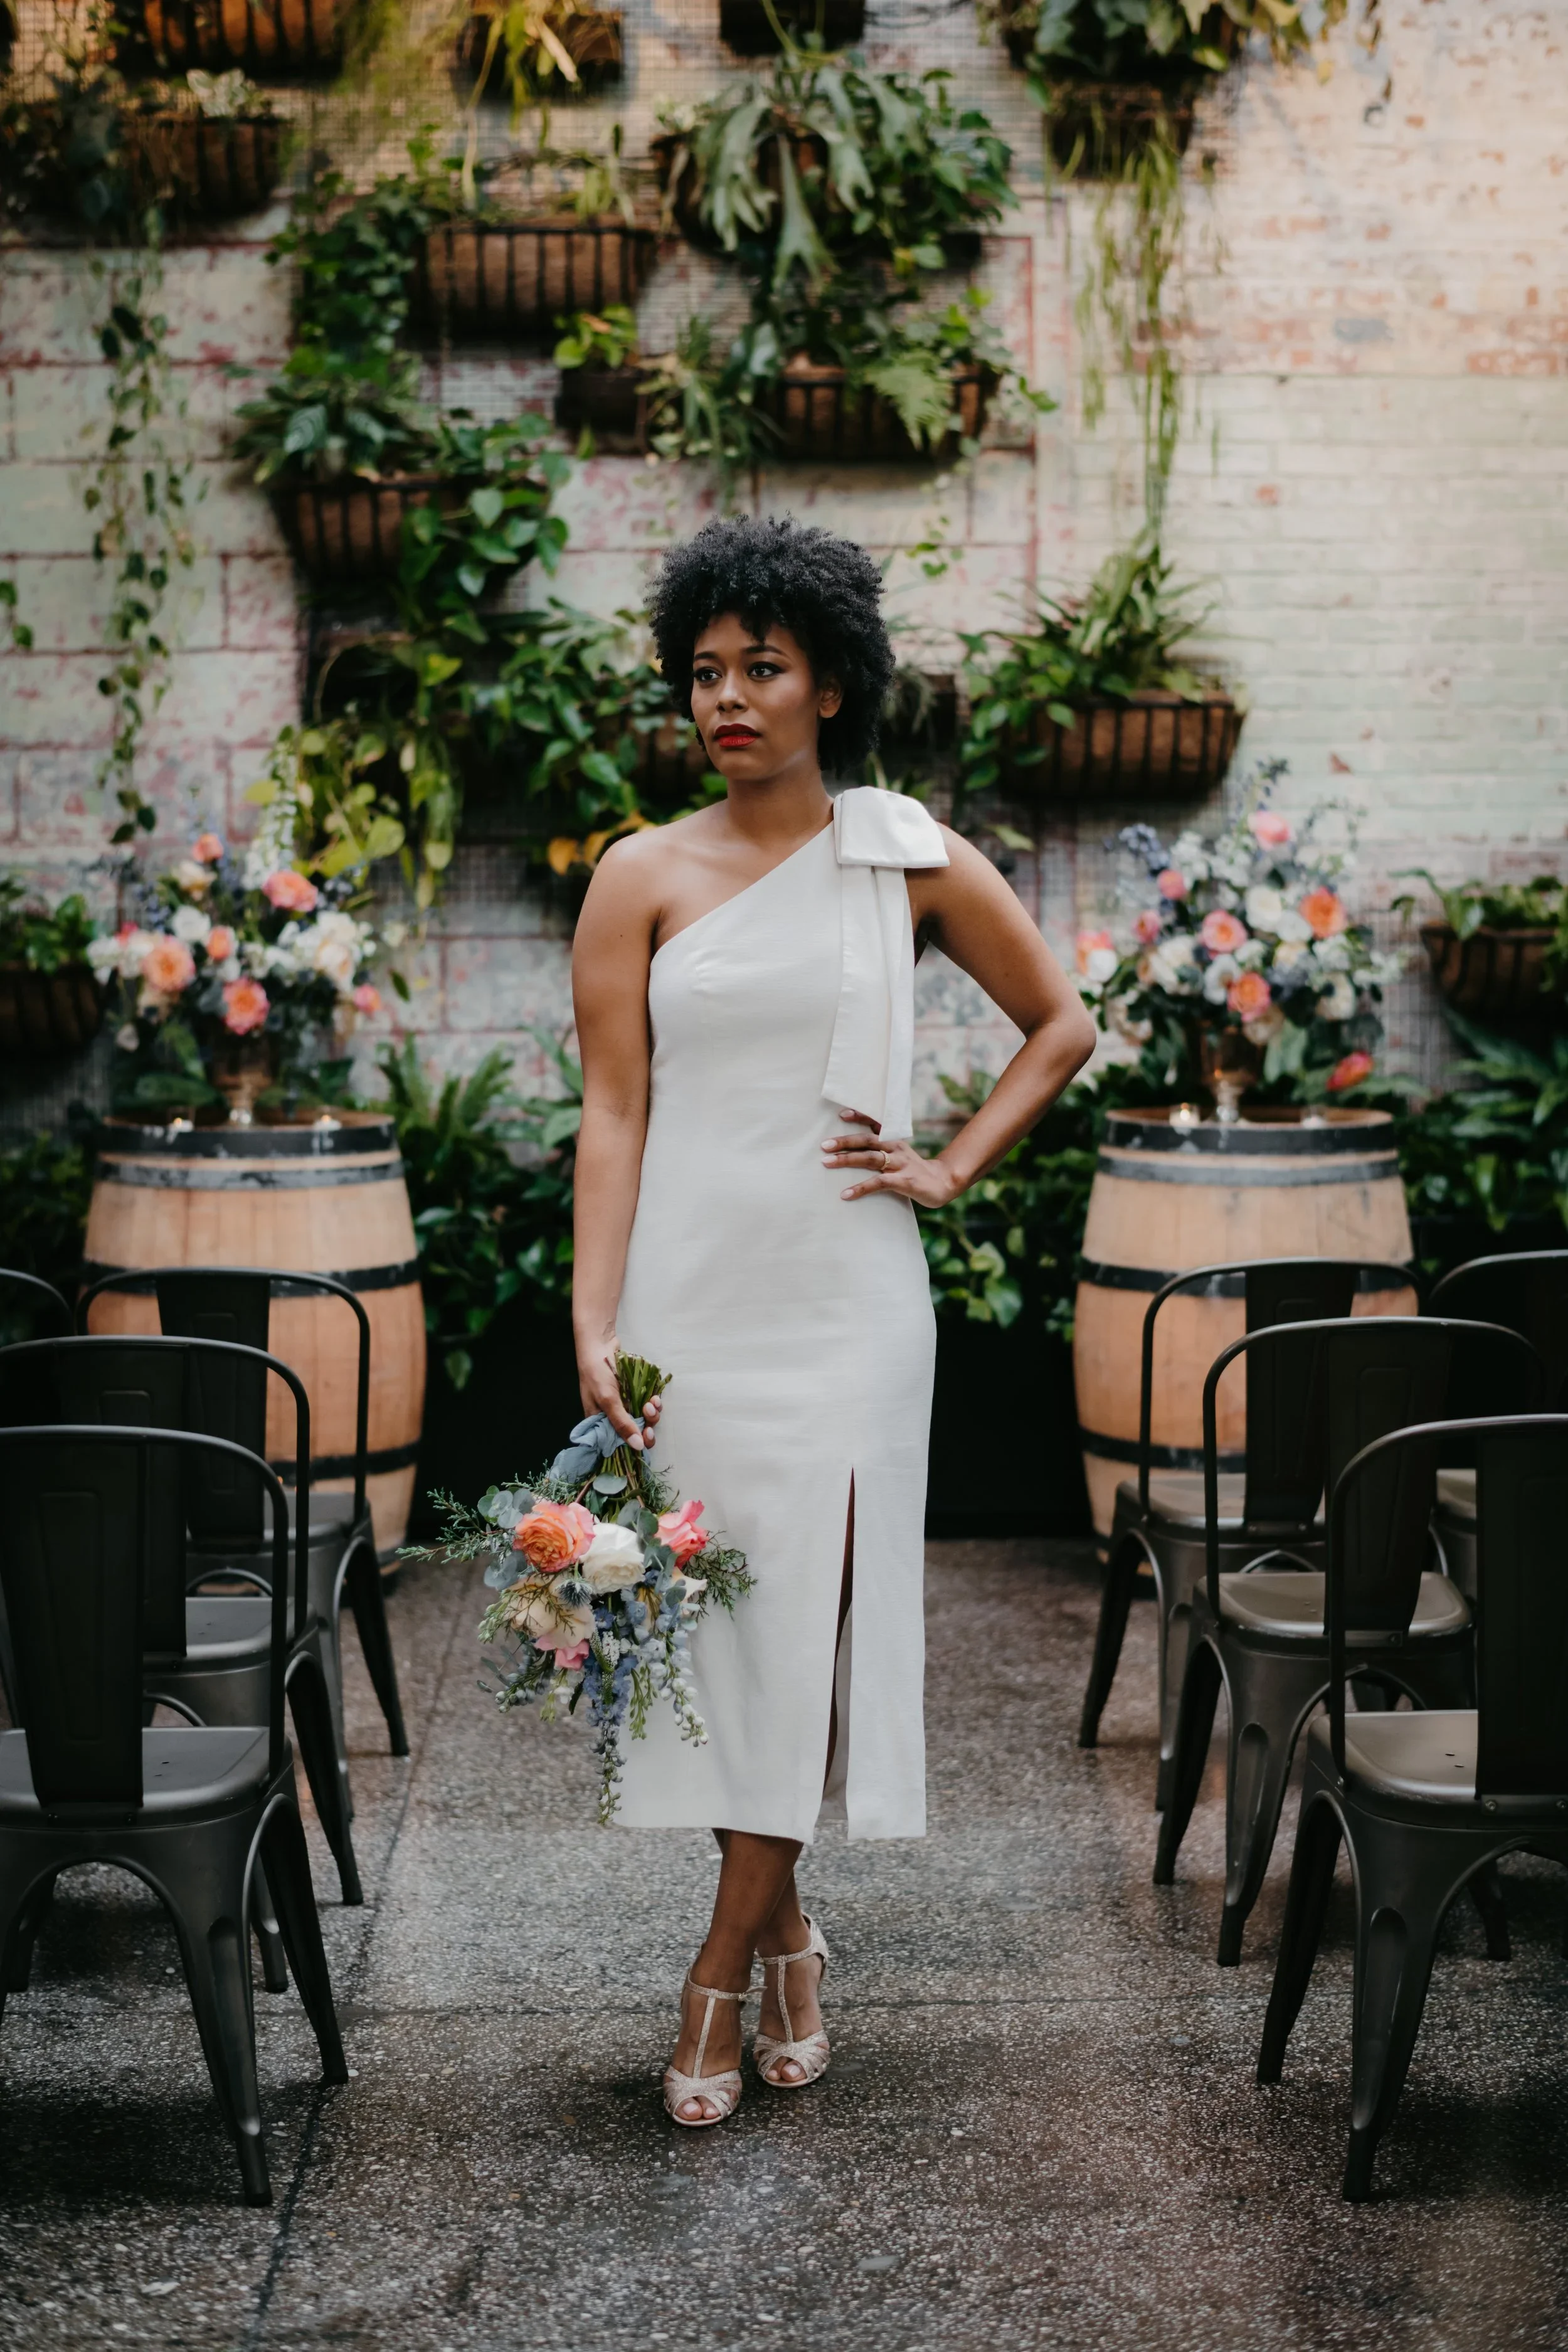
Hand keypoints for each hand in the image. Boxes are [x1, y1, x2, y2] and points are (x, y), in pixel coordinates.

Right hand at [576, 1333, 661, 1450]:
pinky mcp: (633, 1394)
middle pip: (635, 1432)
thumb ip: (622, 1423)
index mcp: (600, 1424)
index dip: (635, 1443)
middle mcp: (613, 1417)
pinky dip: (653, 1403)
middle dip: (647, 1425)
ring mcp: (624, 1405)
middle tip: (649, 1414)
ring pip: (644, 1419)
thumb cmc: (597, 1373)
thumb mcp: (608, 1400)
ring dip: (652, 1413)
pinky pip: (647, 1404)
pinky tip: (655, 1397)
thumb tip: (637, 1447)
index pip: (620, 1444)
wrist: (599, 1344)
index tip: (646, 1436)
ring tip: (652, 1402)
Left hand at [821, 1111, 959, 1210]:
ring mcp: (900, 1164)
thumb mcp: (899, 1154)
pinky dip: (860, 1188)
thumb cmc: (914, 1170)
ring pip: (870, 1158)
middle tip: (823, 1145)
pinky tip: (845, 1194)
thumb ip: (881, 1148)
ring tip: (826, 1162)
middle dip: (844, 1141)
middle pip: (867, 1140)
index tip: (841, 1114)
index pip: (875, 1123)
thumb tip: (856, 1146)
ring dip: (847, 1159)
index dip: (859, 1117)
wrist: (942, 1184)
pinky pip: (878, 1183)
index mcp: (894, 1140)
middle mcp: (896, 1148)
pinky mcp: (903, 1181)